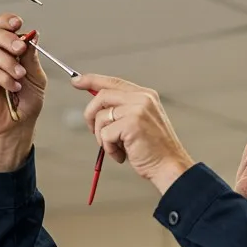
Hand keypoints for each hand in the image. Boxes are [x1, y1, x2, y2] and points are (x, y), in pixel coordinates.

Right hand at [0, 14, 47, 167]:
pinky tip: (12, 86)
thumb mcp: (36, 77)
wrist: (19, 124)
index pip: (1, 28)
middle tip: (21, 49)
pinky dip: (2, 76)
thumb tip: (33, 35)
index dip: (7, 21)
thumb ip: (32, 57)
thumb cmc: (26, 101)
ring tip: (19, 77)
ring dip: (9, 63)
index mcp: (7, 51)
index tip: (19, 23)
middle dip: (9, 39)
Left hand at [75, 74, 194, 193]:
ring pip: (100, 118)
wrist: (169, 166)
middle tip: (93, 130)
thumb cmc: (154, 150)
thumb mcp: (139, 122)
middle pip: (101, 96)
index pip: (113, 82)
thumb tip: (96, 106)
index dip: (92, 80)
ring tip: (118, 148)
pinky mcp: (131, 124)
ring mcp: (137, 109)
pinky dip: (109, 149)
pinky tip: (122, 155)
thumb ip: (122, 110)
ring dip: (102, 138)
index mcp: (145, 95)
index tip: (76, 81)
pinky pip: (104, 134)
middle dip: (90, 115)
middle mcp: (142, 98)